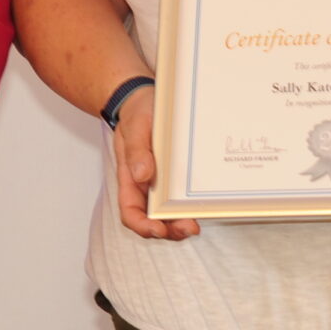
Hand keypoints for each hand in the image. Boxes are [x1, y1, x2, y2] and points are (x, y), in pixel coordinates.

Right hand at [112, 88, 196, 240]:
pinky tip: (202, 207)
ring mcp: (159, 182)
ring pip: (167, 213)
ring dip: (180, 223)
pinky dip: (188, 207)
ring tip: (196, 224)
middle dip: (169, 230)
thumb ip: (137, 151)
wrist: (145, 99)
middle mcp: (144, 185)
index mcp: (129, 177)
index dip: (142, 226)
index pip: (130, 212)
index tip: (158, 229)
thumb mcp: (135, 126)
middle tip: (190, 228)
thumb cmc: (137, 112)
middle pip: (152, 219)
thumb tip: (142, 175)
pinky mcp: (174, 176)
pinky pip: (179, 197)